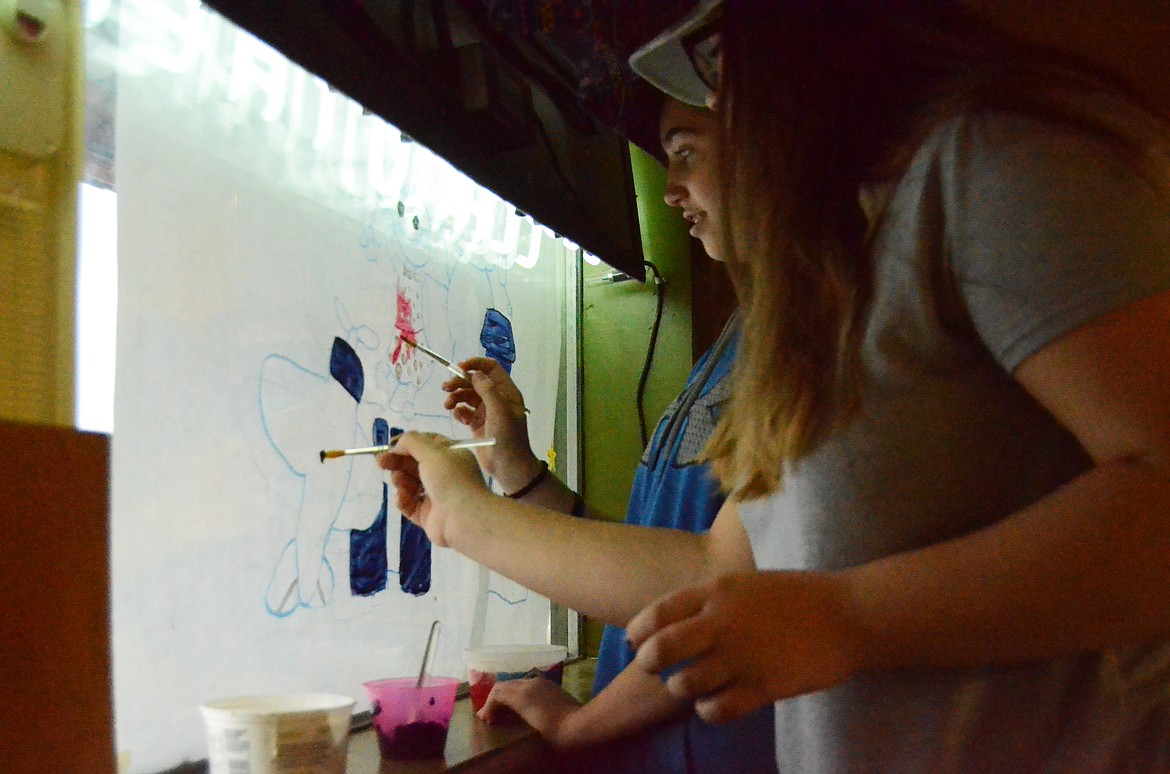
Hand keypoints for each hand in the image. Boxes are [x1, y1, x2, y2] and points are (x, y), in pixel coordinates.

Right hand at [377, 432, 491, 546]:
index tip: (389, 445)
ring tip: (399, 481)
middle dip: (397, 461)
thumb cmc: (451, 479)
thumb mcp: (433, 452)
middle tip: (380, 462)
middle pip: (414, 463)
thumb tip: (397, 444)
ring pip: (410, 483)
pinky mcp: (428, 515)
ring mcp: (436, 495)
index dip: (408, 442)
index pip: (427, 443)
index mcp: (451, 455)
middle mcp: (444, 474)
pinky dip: (403, 500)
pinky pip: (410, 504)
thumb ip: (412, 442)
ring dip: (401, 480)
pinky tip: (402, 498)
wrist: (464, 518)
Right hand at [442, 357, 543, 491]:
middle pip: (475, 381)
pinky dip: (458, 411)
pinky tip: (457, 416)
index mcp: (506, 392)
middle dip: (459, 382)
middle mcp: (496, 398)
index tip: (459, 368)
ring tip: (448, 405)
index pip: (491, 368)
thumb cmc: (508, 438)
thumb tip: (476, 373)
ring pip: (467, 396)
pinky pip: (464, 411)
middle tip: (445, 388)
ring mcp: (486, 411)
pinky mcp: (477, 424)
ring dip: (455, 397)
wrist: (508, 467)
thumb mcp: (500, 412)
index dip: (476, 364)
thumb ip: (488, 390)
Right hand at [477, 677, 583, 747]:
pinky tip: (522, 709)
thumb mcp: (527, 725)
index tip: (485, 720)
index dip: (488, 705)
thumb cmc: (554, 731)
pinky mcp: (551, 687)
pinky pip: (529, 687)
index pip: (498, 691)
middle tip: (491, 717)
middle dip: (496, 700)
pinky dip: (519, 696)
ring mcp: (542, 683)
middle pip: (506, 685)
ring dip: (508, 697)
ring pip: (517, 685)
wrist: (580, 727)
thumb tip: (489, 715)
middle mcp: (530, 682)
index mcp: (522, 693)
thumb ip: (507, 711)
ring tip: (505, 713)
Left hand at [625, 571, 863, 723]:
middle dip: (648, 663)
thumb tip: (672, 622)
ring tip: (690, 687)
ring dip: (680, 688)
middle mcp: (723, 621)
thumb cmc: (799, 596)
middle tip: (655, 670)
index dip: (639, 631)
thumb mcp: (747, 584)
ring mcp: (743, 655)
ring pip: (685, 683)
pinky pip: (717, 709)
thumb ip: (711, 601)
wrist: (850, 614)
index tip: (636, 642)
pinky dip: (708, 710)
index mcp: (718, 590)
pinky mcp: (763, 686)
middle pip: (662, 649)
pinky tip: (715, 704)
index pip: (658, 612)